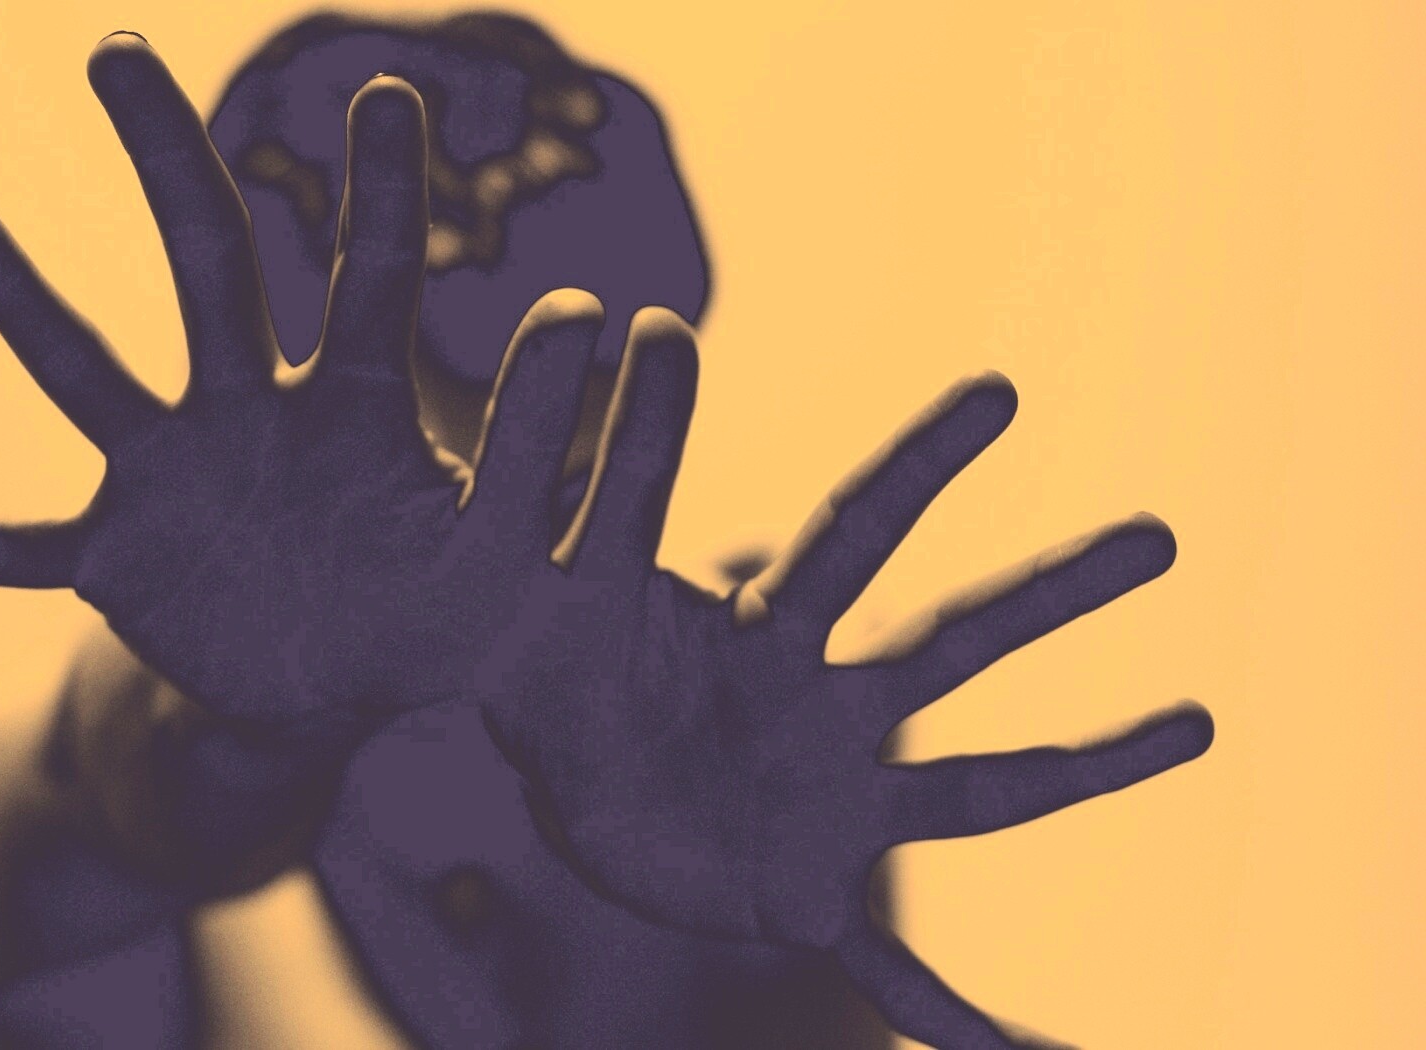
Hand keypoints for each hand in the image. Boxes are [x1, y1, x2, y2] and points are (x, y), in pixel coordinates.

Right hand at [0, 36, 606, 729]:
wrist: (342, 686)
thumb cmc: (437, 624)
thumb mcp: (507, 580)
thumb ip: (582, 548)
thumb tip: (737, 553)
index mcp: (361, 411)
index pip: (373, 283)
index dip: (379, 198)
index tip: (388, 92)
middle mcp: (255, 415)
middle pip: (206, 272)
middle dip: (169, 166)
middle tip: (122, 55)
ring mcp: (172, 478)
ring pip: (80, 367)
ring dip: (7, 288)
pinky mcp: (112, 560)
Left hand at [474, 350, 1211, 1047]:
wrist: (560, 782)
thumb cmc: (558, 678)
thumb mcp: (563, 596)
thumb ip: (586, 507)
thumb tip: (612, 356)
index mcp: (763, 634)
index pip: (852, 534)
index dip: (920, 460)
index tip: (998, 389)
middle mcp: (824, 709)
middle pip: (954, 644)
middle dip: (1055, 592)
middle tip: (1164, 538)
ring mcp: (834, 806)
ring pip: (982, 790)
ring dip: (1088, 765)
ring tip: (1201, 722)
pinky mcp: (809, 899)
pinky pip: (895, 967)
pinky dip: (952, 1017)